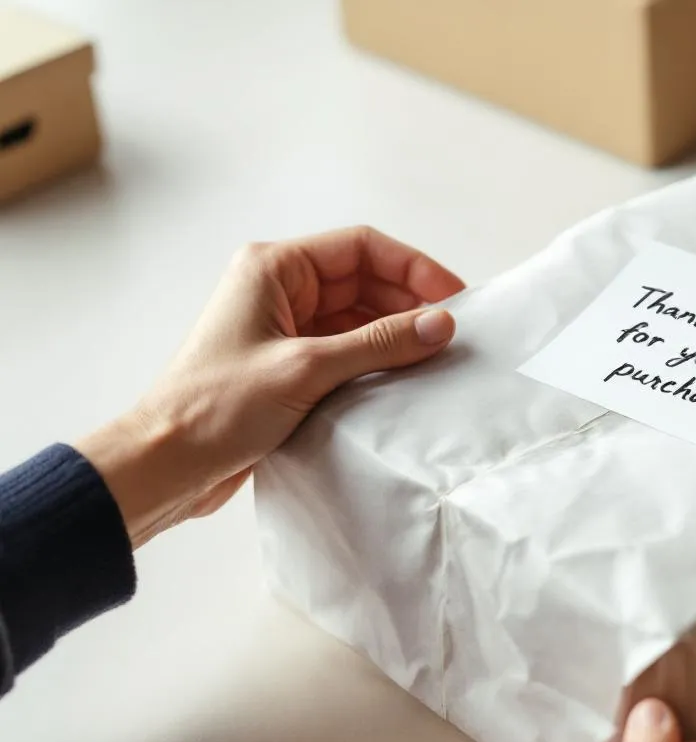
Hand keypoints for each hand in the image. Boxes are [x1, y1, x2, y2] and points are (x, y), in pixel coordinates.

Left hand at [75, 226, 464, 546]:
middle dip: (410, 303)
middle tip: (453, 334)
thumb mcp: (308, 368)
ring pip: (359, 318)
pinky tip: (404, 381)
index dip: (414, 268)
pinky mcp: (289, 368)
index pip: (362, 248)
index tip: (455, 297)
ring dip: (396, 335)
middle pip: (365, 281)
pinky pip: (347, 352)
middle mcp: (280, 290)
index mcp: (274, 269)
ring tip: (435, 359)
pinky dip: (377, 362)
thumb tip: (442, 324)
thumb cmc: (217, 407)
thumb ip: (379, 343)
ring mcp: (285, 330)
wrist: (165, 465)